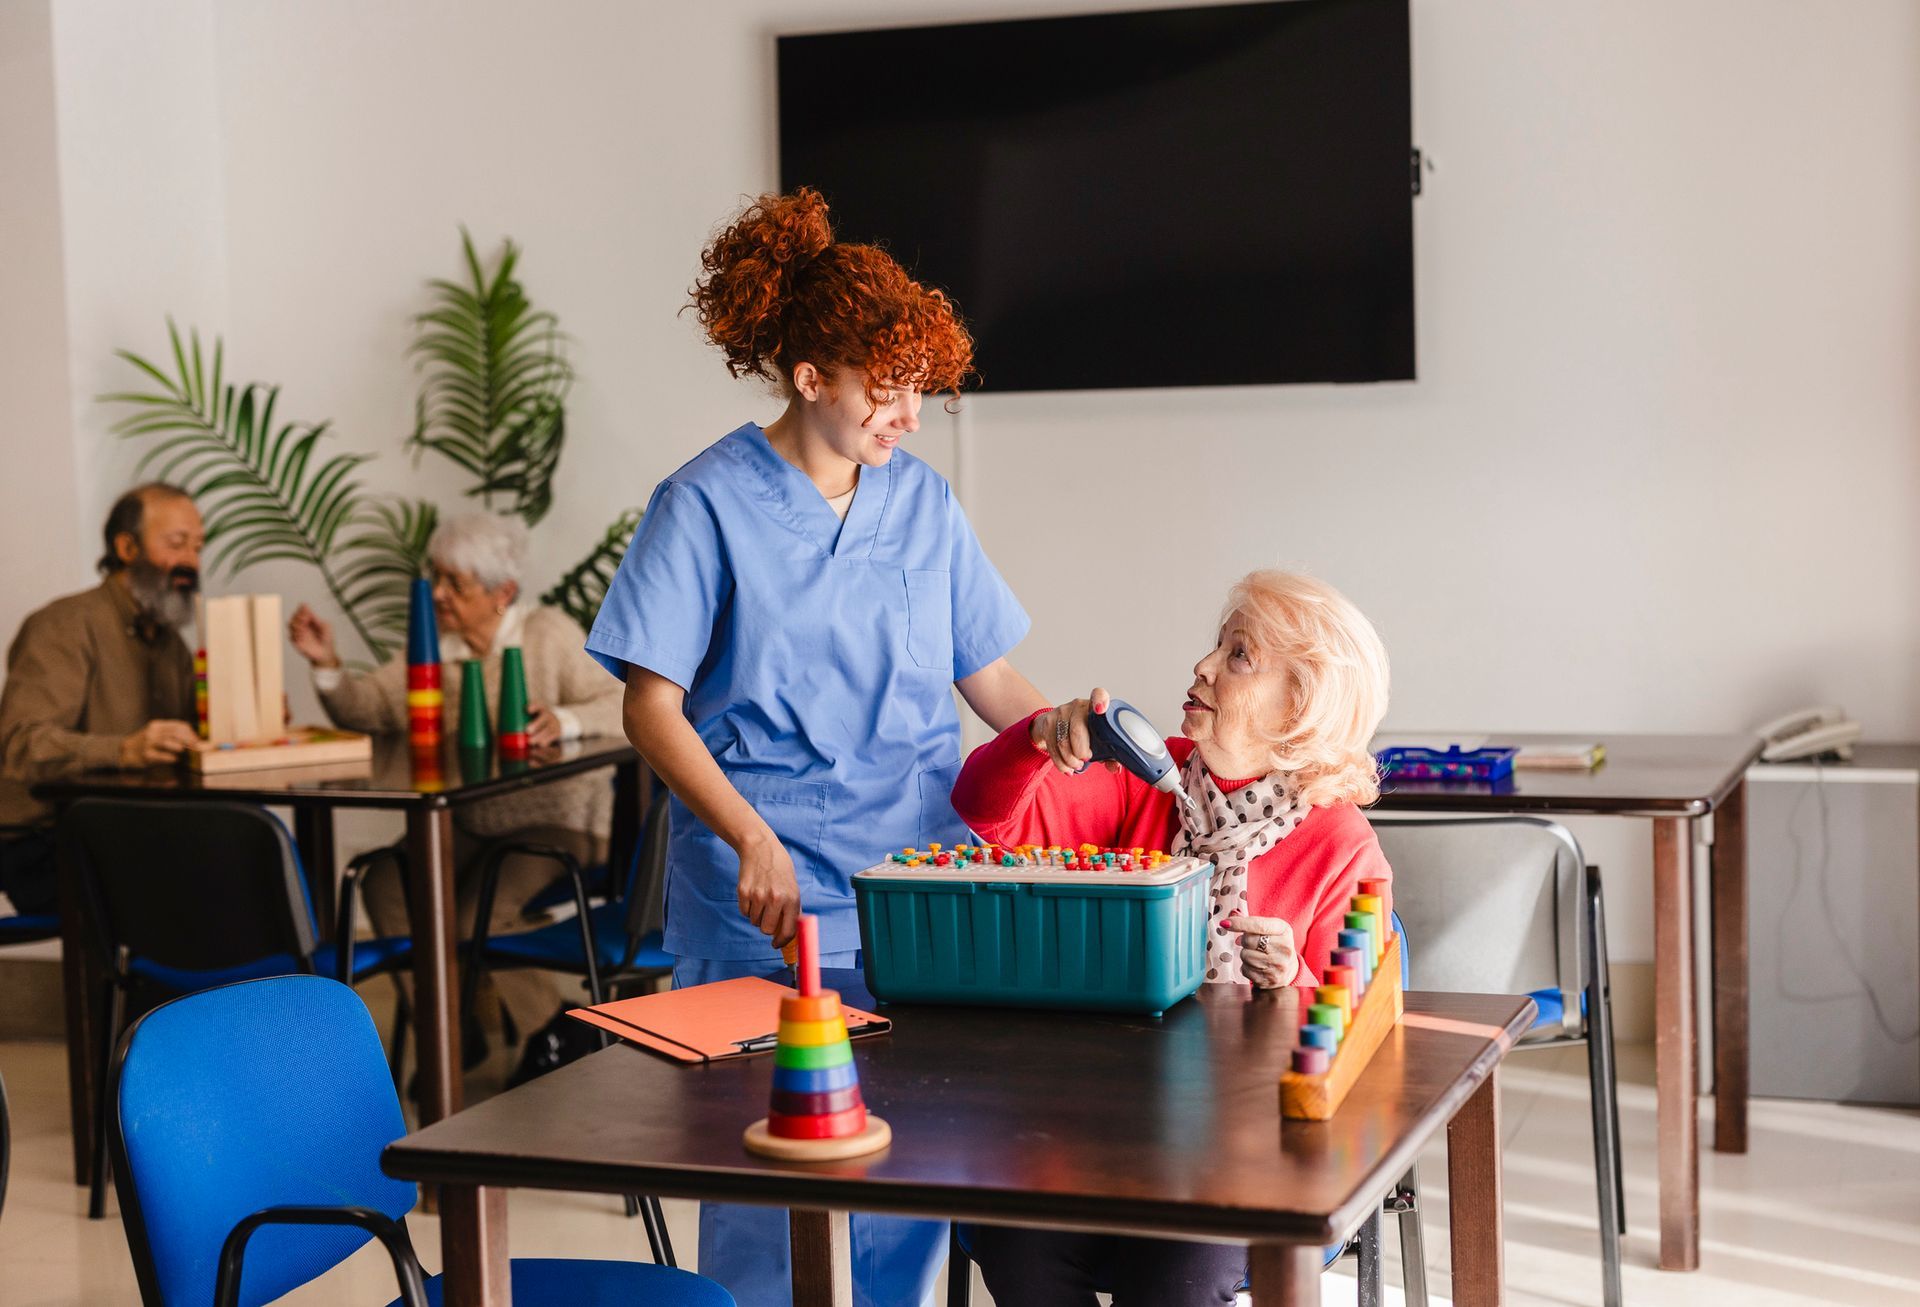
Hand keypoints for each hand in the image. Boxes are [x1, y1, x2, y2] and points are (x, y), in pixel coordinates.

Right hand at [120, 720, 199, 767]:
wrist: (125, 752)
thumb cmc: (145, 744)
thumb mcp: (156, 734)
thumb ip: (172, 734)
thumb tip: (194, 739)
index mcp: (158, 725)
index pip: (178, 725)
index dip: (190, 733)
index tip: (197, 740)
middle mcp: (153, 732)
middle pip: (174, 733)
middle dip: (188, 740)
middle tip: (196, 747)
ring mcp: (148, 743)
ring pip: (166, 742)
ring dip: (178, 746)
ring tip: (184, 751)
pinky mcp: (146, 755)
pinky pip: (160, 755)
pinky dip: (169, 757)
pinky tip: (174, 759)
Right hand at [287, 604, 339, 668]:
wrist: (326, 653)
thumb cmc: (327, 639)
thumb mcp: (325, 626)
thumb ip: (315, 618)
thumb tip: (307, 608)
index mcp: (309, 621)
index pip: (301, 612)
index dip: (302, 609)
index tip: (306, 610)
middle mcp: (302, 626)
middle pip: (294, 617)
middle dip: (298, 616)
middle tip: (305, 618)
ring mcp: (298, 634)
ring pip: (290, 624)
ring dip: (296, 624)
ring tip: (303, 626)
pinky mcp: (296, 642)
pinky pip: (292, 636)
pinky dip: (296, 634)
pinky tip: (302, 635)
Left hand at [526, 703, 562, 747]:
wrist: (556, 721)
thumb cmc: (537, 719)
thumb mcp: (532, 714)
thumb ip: (522, 716)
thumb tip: (505, 724)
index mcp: (541, 708)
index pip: (538, 705)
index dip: (533, 706)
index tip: (527, 709)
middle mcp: (548, 715)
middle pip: (544, 718)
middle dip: (536, 725)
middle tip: (527, 730)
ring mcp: (554, 724)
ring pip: (548, 730)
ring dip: (539, 737)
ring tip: (530, 742)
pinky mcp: (557, 733)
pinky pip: (551, 738)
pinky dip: (544, 742)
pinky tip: (537, 746)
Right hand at [735, 828, 802, 948]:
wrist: (760, 848)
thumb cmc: (779, 869)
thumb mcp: (793, 887)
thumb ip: (792, 909)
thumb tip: (789, 934)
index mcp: (791, 898)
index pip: (788, 931)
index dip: (781, 942)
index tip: (776, 944)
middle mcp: (775, 898)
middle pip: (766, 930)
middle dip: (767, 927)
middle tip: (768, 917)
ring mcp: (758, 896)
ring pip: (754, 921)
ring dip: (757, 916)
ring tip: (762, 900)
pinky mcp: (743, 892)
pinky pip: (744, 912)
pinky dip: (747, 908)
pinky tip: (753, 895)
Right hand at [1028, 686, 1123, 775]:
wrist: (1058, 725)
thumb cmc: (1086, 733)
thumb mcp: (1099, 740)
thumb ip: (1109, 754)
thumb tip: (1115, 767)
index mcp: (1095, 706)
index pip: (1098, 695)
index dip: (1100, 700)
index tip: (1100, 709)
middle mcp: (1078, 705)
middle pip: (1077, 729)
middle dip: (1080, 750)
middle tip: (1085, 759)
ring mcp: (1061, 712)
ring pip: (1063, 741)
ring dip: (1070, 759)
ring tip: (1077, 766)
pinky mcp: (1048, 721)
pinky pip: (1052, 746)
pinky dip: (1060, 762)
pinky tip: (1067, 768)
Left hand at [1226, 915, 1297, 988]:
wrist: (1289, 968)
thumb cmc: (1275, 943)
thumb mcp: (1269, 928)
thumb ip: (1250, 921)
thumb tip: (1229, 919)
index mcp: (1284, 930)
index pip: (1259, 925)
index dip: (1240, 924)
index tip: (1224, 923)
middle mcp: (1284, 948)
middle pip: (1249, 941)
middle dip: (1244, 940)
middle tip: (1251, 943)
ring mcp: (1278, 966)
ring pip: (1245, 956)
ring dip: (1245, 954)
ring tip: (1256, 954)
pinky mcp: (1270, 980)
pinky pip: (1245, 970)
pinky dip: (1246, 967)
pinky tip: (1256, 965)